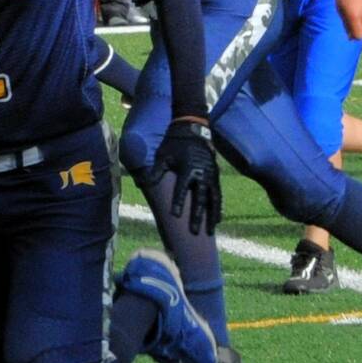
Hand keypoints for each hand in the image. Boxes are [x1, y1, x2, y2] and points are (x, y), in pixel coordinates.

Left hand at [149, 119, 220, 235]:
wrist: (193, 131)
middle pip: (200, 199)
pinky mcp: (216, 177)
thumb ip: (156, 171)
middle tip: (194, 232)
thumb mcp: (163, 155)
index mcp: (188, 169)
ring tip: (210, 231)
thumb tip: (142, 184)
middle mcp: (202, 174)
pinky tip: (217, 220)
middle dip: (197, 216)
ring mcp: (211, 176)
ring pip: (213, 200)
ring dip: (212, 216)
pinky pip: (219, 195)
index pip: (182, 190)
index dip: (178, 203)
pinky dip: (218, 207)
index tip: (175, 216)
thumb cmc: (174, 145)